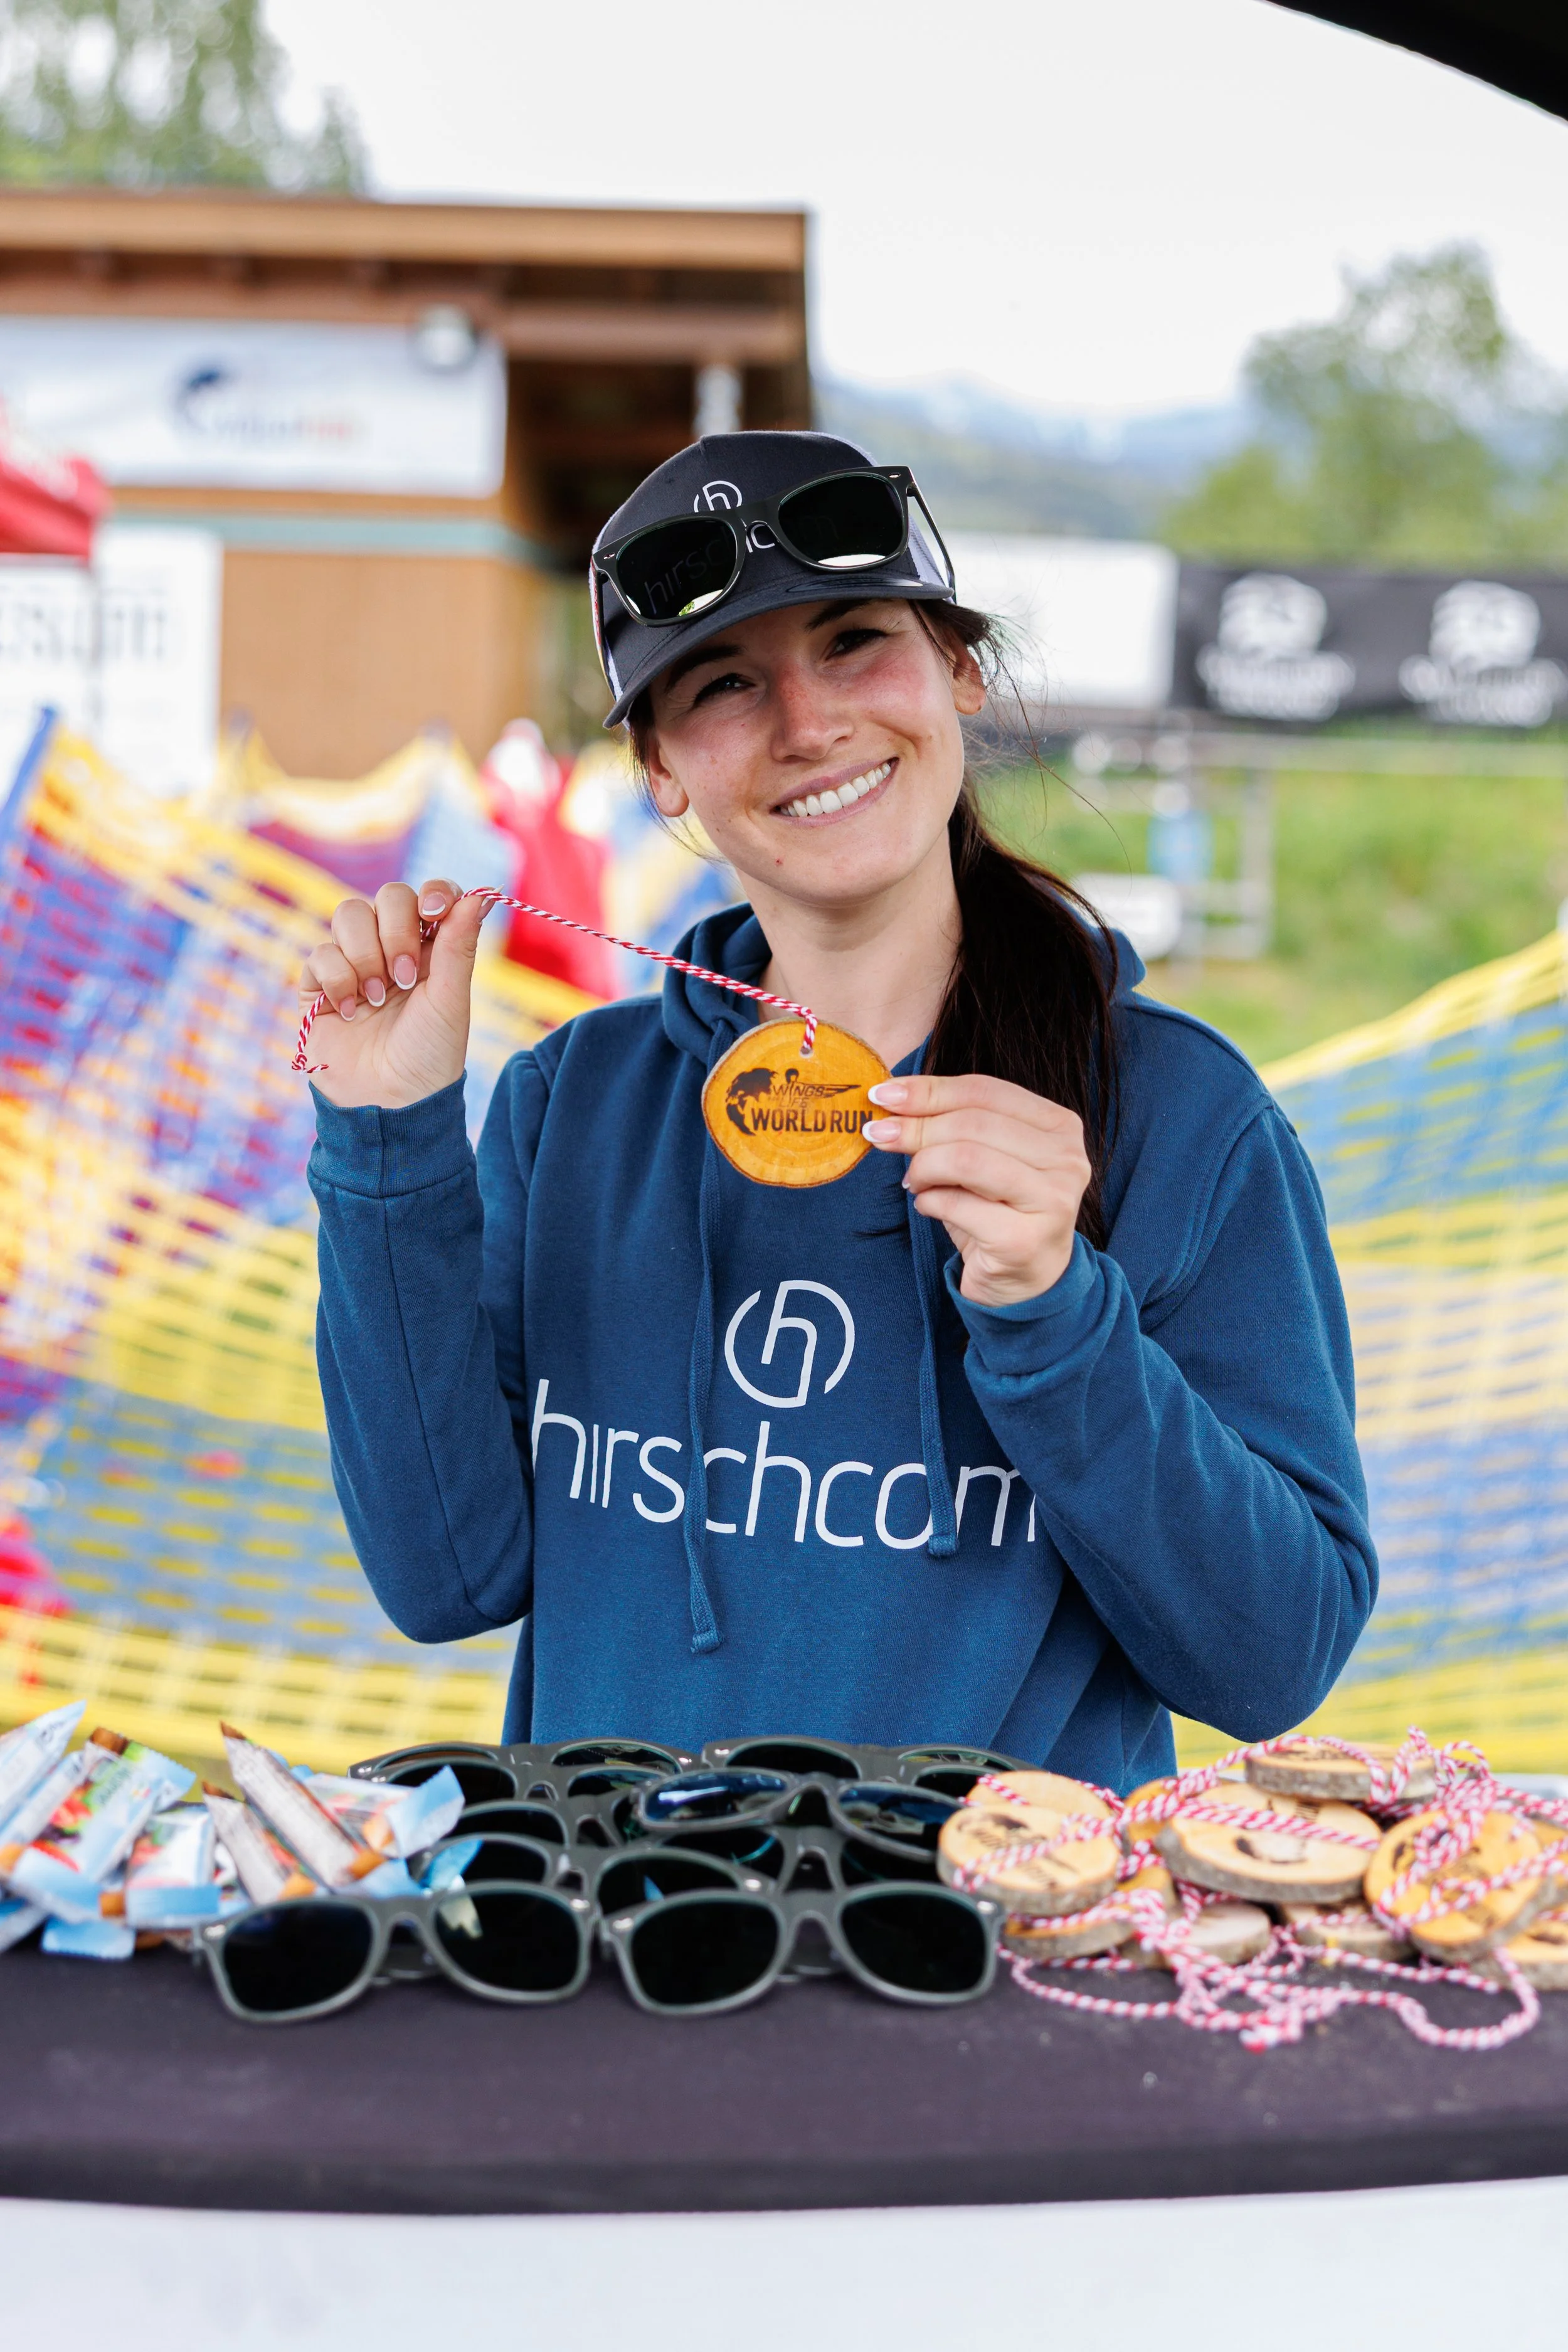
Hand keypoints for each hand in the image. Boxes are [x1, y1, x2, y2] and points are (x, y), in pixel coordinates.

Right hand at [299, 880, 488, 1109]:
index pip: (429, 895)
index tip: (434, 913)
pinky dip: (338, 980)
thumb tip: (484, 894)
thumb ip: (460, 944)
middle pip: (388, 896)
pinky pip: (320, 952)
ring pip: (349, 914)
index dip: (431, 893)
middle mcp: (392, 947)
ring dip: (366, 955)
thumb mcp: (451, 999)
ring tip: (378, 999)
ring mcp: (354, 961)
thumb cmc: (428, 1054)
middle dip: (396, 932)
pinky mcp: (320, 983)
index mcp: (432, 947)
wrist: (388, 1100)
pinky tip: (351, 1012)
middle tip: (406, 977)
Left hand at [861, 1073, 1089, 1305]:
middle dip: (916, 1127)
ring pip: (966, 1159)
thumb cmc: (999, 1212)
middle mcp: (1066, 1159)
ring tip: (913, 1181)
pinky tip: (927, 1206)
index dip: (928, 1090)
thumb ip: (949, 1125)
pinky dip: (930, 1202)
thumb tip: (889, 1098)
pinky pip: (957, 1205)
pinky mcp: (1025, 1240)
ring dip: (924, 1166)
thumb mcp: (980, 1158)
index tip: (883, 1093)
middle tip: (879, 1135)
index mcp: (1059, 1126)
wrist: (1027, 1283)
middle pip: (972, 1123)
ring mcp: (1052, 1201)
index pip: (984, 1090)